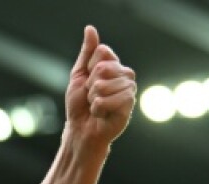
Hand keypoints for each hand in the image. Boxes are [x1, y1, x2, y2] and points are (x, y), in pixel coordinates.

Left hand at [65, 25, 136, 150]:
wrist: (81, 129)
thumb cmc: (80, 104)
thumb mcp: (79, 74)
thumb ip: (86, 52)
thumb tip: (90, 28)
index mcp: (115, 65)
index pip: (102, 51)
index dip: (89, 67)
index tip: (88, 81)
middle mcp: (125, 75)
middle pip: (102, 68)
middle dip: (90, 85)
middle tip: (92, 97)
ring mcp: (129, 89)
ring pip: (102, 85)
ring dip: (93, 99)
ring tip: (97, 107)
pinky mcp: (128, 105)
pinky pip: (105, 101)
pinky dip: (97, 110)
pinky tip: (102, 115)